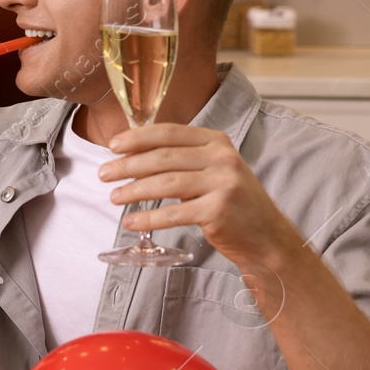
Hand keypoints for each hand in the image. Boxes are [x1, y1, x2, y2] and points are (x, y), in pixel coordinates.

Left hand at [100, 123, 303, 269]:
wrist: (266, 237)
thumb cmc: (231, 202)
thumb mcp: (211, 170)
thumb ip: (181, 159)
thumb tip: (130, 156)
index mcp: (217, 141)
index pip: (169, 132)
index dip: (137, 138)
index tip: (112, 145)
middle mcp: (222, 158)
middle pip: (162, 157)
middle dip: (127, 165)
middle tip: (103, 173)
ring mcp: (223, 183)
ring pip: (165, 183)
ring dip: (133, 190)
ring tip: (113, 197)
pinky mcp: (219, 210)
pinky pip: (174, 212)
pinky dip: (148, 217)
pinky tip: (131, 221)